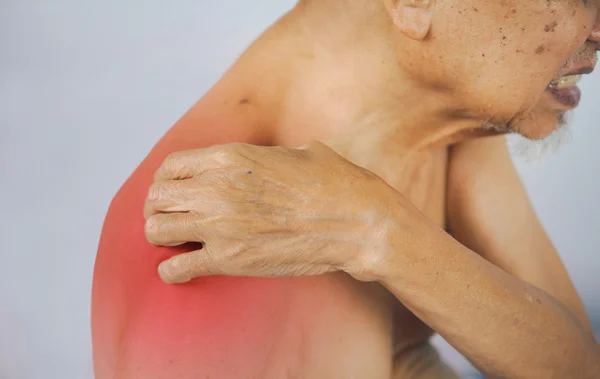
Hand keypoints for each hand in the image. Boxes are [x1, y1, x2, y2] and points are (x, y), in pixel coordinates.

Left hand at [144, 141, 395, 283]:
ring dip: (162, 237)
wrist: (357, 222)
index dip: (166, 181)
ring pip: (156, 230)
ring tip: (177, 242)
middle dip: (159, 208)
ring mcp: (219, 225)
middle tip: (172, 218)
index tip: (173, 192)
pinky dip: (173, 271)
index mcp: (230, 157)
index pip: (170, 167)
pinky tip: (182, 269)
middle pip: (156, 198)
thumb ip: (269, 154)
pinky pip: (176, 268)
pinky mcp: (229, 260)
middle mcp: (216, 188)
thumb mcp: (299, 152)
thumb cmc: (335, 184)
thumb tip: (266, 159)